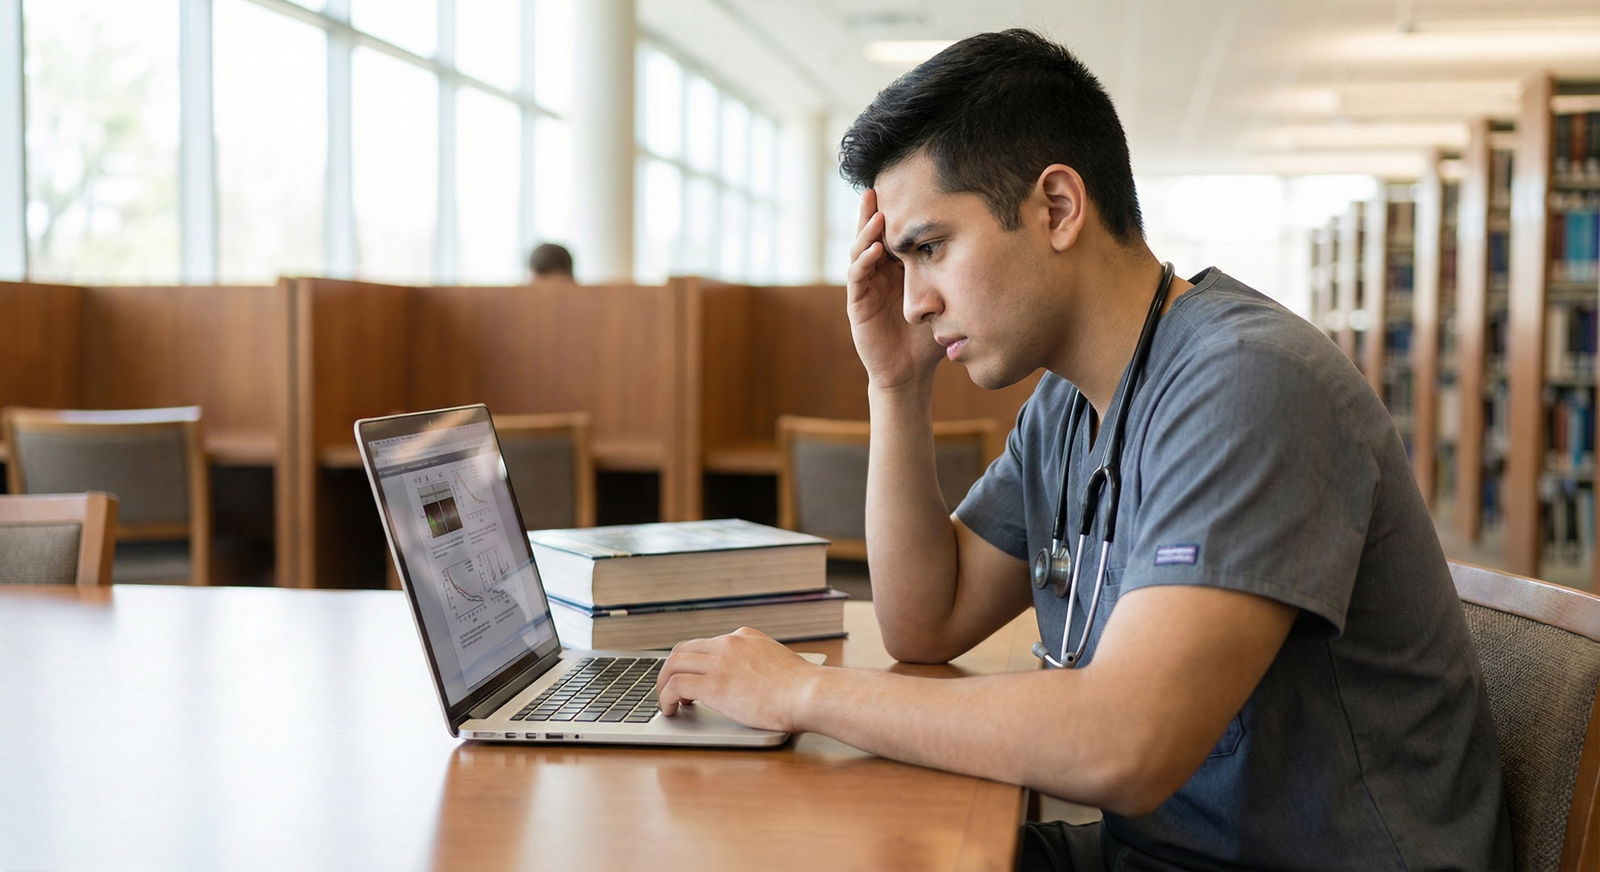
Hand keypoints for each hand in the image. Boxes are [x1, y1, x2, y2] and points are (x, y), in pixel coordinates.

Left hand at [655, 627, 820, 732]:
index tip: (690, 677)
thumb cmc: (803, 688)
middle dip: (670, 669)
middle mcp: (728, 643)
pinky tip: (671, 710)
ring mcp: (720, 661)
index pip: (707, 643)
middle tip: (669, 688)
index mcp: (744, 637)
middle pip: (683, 649)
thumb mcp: (778, 663)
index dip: (693, 662)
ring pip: (673, 664)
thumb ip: (760, 666)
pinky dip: (666, 698)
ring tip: (667, 702)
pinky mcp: (713, 684)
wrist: (810, 694)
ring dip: (664, 684)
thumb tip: (752, 682)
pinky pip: (675, 686)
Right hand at [847, 189, 945, 392]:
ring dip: (867, 230)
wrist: (911, 372)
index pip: (897, 232)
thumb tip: (995, 253)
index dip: (899, 211)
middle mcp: (880, 271)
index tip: (909, 187)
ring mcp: (866, 285)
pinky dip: (864, 260)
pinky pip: (858, 276)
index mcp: (899, 267)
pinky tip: (874, 248)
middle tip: (880, 184)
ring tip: (877, 212)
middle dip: (876, 209)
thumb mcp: (948, 301)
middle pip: (874, 233)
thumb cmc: (930, 337)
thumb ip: (958, 279)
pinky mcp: (857, 303)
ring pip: (862, 249)